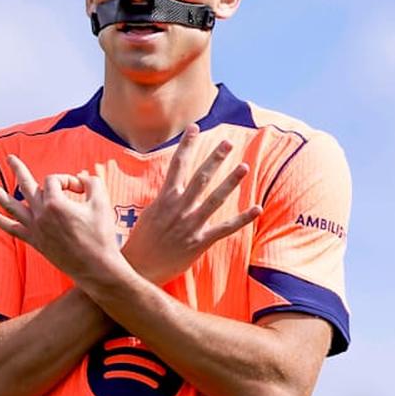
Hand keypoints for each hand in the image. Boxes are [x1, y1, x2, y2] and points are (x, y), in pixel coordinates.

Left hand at [0, 156, 126, 281]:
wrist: (96, 267)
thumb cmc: (101, 235)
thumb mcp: (102, 203)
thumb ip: (92, 183)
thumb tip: (82, 177)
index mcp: (56, 203)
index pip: (55, 180)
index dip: (68, 180)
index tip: (82, 189)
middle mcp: (41, 214)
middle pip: (25, 184)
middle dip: (17, 169)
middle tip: (9, 158)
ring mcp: (35, 228)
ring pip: (10, 205)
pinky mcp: (34, 241)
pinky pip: (12, 228)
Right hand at [123, 124, 261, 284]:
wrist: (138, 268)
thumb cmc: (141, 242)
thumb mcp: (148, 214)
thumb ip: (162, 199)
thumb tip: (170, 186)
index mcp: (165, 198)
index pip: (177, 165)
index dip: (187, 145)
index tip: (195, 128)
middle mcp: (179, 207)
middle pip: (200, 177)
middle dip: (215, 158)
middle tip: (228, 143)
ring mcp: (191, 224)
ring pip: (215, 198)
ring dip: (230, 182)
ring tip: (244, 167)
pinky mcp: (200, 241)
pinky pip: (225, 227)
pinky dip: (242, 218)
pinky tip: (256, 208)